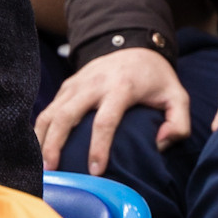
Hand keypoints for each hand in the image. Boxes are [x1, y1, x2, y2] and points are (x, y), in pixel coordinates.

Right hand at [35, 47, 191, 175]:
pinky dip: (41, 128)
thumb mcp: (178, 97)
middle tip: (53, 171)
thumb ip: (178, 124)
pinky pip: (49, 108)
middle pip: (66, 116)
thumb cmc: (156, 78)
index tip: (95, 172)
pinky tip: (40, 147)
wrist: (134, 46)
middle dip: (55, 145)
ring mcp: (77, 83)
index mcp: (121, 87)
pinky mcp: (67, 85)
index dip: (98, 148)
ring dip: (42, 138)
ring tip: (40, 164)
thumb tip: (159, 144)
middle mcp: (93, 84)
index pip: (104, 121)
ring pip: (51, 111)